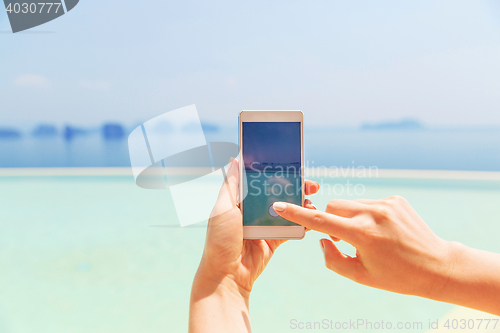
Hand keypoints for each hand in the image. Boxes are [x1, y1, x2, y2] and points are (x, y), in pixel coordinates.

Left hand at [189, 159, 318, 332]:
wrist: (226, 277)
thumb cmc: (219, 241)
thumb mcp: (222, 209)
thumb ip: (232, 185)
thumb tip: (235, 159)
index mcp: (239, 200)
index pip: (260, 181)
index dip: (276, 172)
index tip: (292, 166)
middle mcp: (252, 210)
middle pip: (277, 193)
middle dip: (295, 187)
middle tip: (311, 185)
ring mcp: (264, 225)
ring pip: (287, 209)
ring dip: (301, 204)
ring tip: (312, 202)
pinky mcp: (274, 240)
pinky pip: (291, 228)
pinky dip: (302, 223)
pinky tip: (311, 218)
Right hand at [272, 196, 451, 297]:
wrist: (437, 266)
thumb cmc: (397, 276)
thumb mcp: (360, 276)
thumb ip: (333, 259)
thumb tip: (323, 239)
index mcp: (363, 234)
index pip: (321, 221)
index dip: (297, 214)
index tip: (280, 205)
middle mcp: (373, 213)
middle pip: (334, 206)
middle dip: (332, 220)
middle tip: (343, 239)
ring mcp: (386, 203)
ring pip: (351, 204)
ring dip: (351, 218)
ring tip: (371, 238)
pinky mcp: (396, 199)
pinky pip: (368, 203)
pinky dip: (367, 215)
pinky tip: (383, 231)